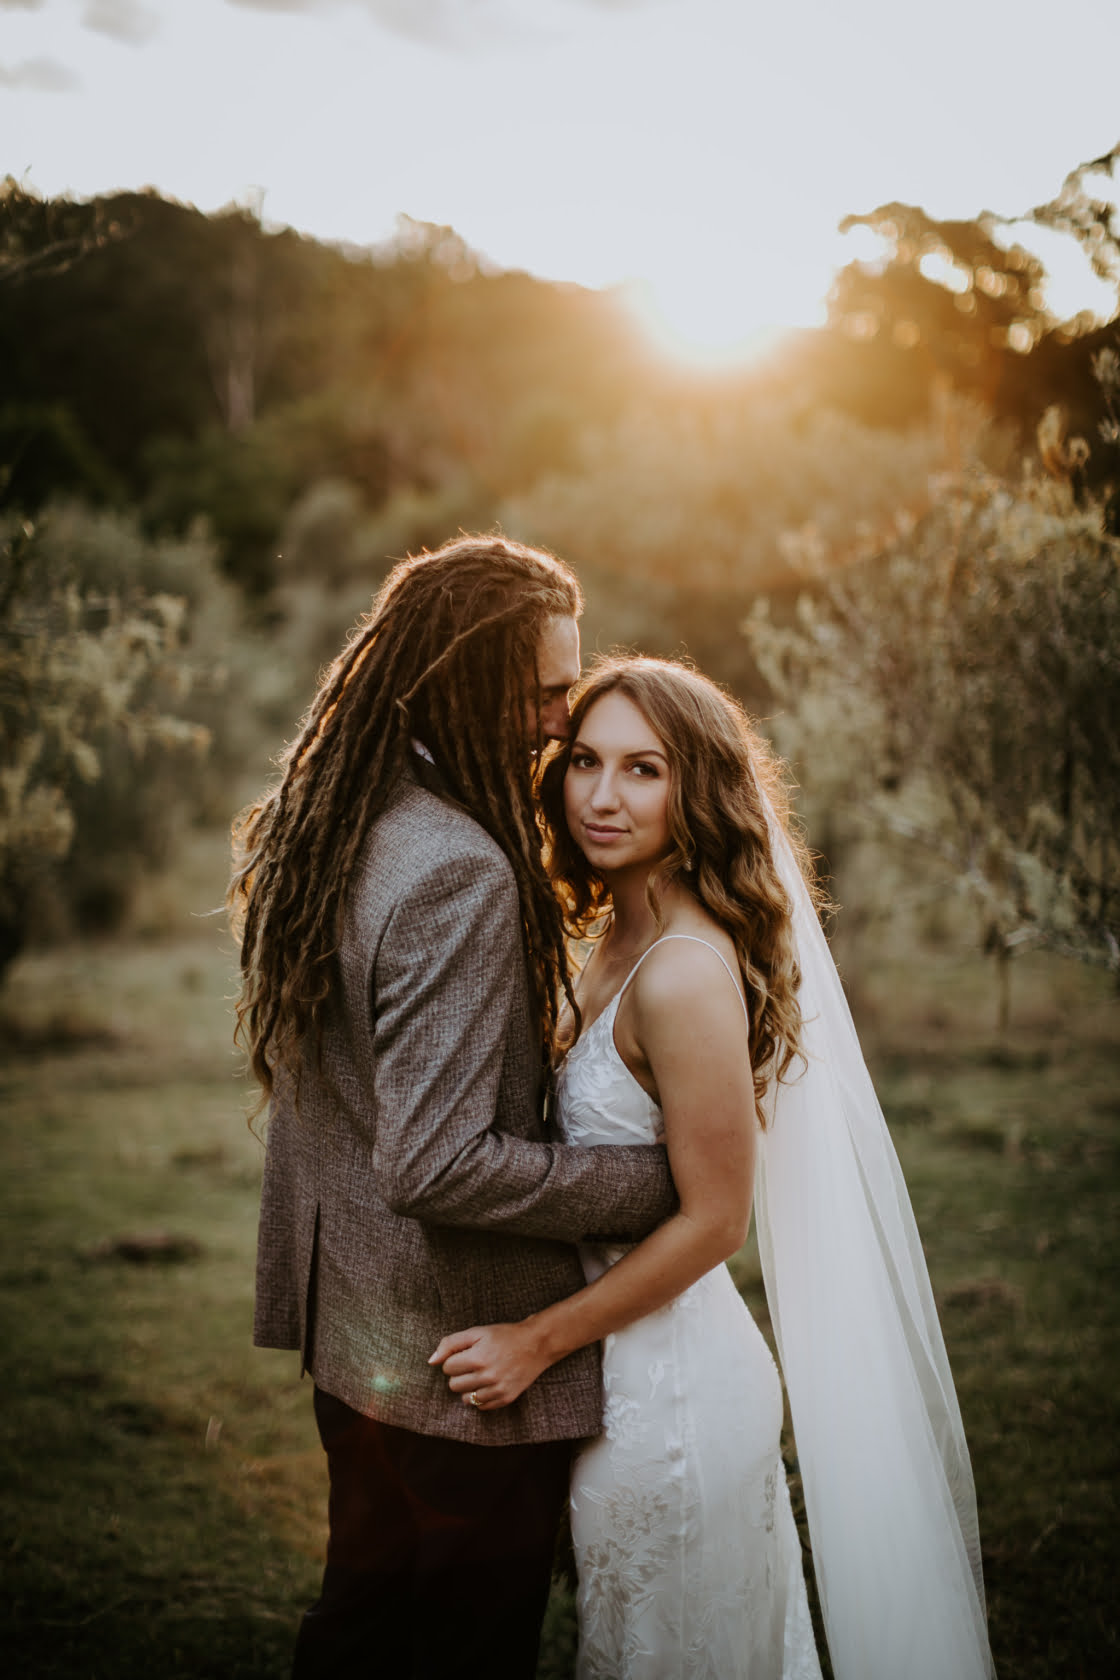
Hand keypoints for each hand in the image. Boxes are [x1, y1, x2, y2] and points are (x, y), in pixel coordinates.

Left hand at [428, 1322, 549, 1410]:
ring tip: (480, 1374)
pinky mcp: (506, 1399)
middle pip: (453, 1385)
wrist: (536, 1345)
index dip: (454, 1359)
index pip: (447, 1368)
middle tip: (472, 1364)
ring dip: (469, 1387)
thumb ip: (450, 1344)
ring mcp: (497, 1390)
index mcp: (478, 1357)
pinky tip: (489, 1383)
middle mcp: (487, 1376)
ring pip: (465, 1399)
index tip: (466, 1354)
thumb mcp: (477, 1332)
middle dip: (459, 1374)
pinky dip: (481, 1397)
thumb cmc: (504, 1336)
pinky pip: (481, 1407)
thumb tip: (431, 1362)